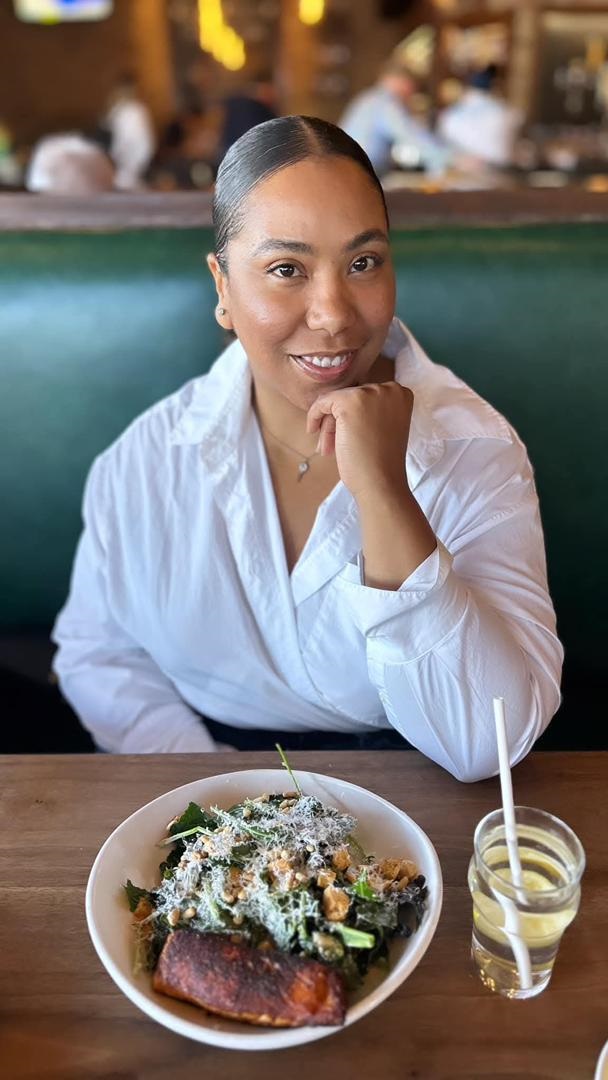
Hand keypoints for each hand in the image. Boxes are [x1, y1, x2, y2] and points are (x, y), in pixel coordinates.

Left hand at [306, 381, 413, 502]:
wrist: (381, 483)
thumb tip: (338, 403)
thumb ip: (370, 412)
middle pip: (351, 397)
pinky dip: (314, 416)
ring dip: (329, 425)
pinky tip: (313, 431)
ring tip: (328, 449)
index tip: (347, 436)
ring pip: (337, 401)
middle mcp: (389, 388)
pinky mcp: (350, 402)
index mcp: (401, 394)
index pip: (366, 397)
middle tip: (332, 446)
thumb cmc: (380, 462)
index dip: (353, 417)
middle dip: (338, 422)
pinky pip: (323, 402)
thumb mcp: (381, 427)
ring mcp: (370, 393)